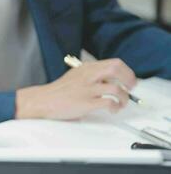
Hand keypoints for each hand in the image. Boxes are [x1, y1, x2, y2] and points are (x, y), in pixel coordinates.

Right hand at [15, 58, 136, 119]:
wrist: (42, 101)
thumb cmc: (57, 92)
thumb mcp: (74, 77)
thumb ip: (90, 76)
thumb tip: (109, 82)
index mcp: (86, 69)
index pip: (113, 63)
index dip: (126, 71)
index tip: (129, 79)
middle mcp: (87, 76)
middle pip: (116, 70)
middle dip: (129, 79)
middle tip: (131, 88)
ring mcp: (87, 89)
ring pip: (116, 88)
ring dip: (124, 97)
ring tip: (122, 103)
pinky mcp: (85, 103)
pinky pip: (108, 102)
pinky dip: (115, 106)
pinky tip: (112, 109)